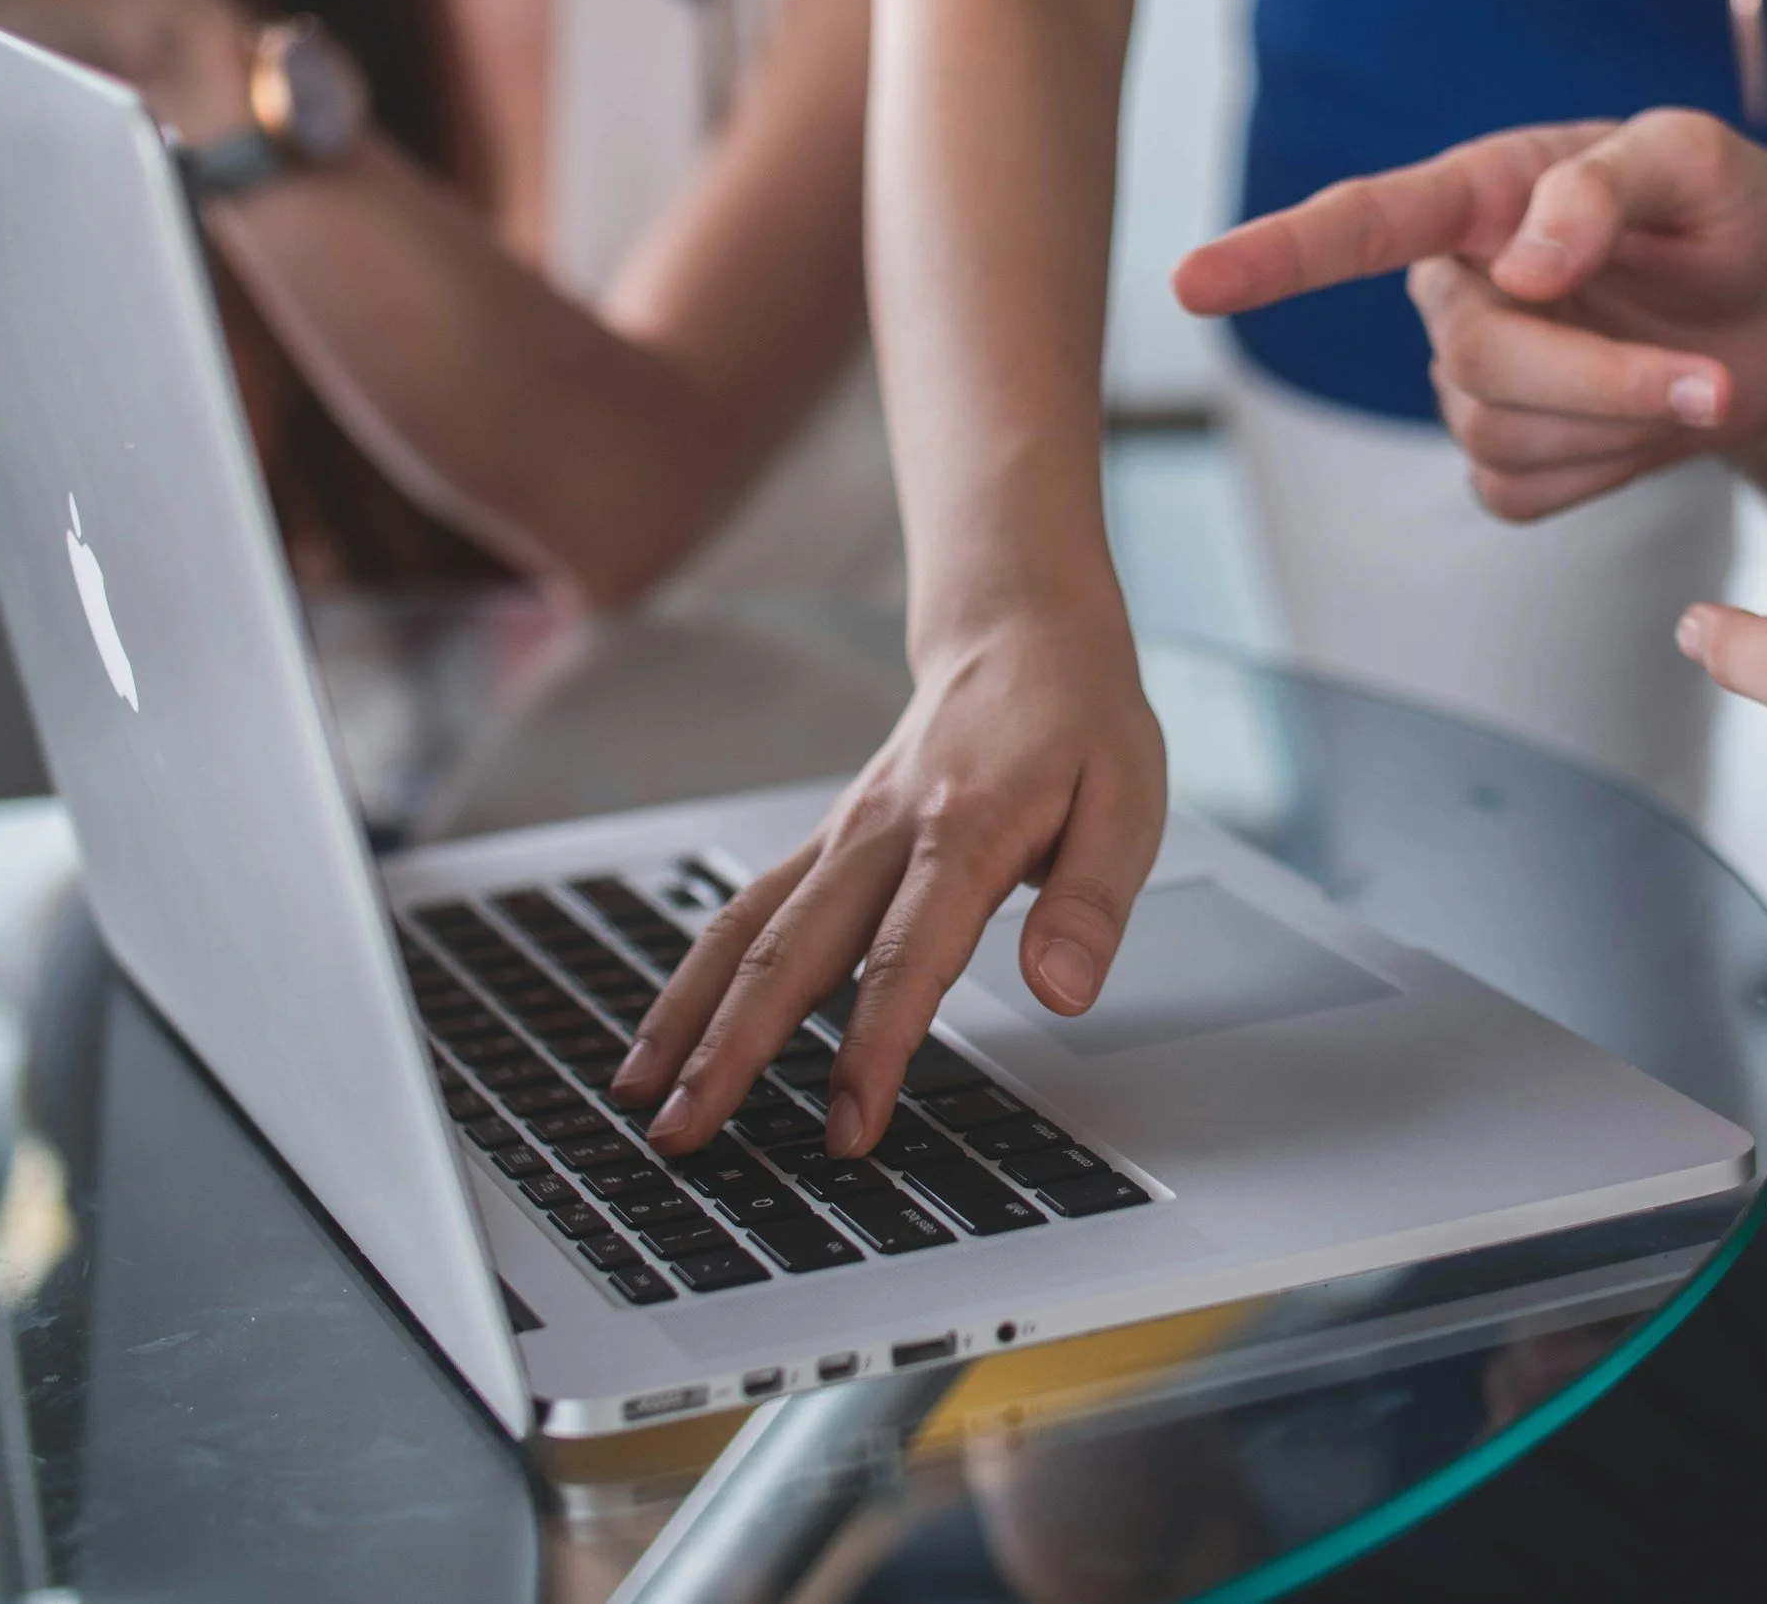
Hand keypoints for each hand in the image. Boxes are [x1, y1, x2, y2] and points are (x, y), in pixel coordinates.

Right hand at [613, 607, 1166, 1154]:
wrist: (1020, 631)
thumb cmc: (1080, 723)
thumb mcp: (1128, 803)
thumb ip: (1090, 903)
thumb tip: (1062, 992)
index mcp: (964, 830)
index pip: (906, 957)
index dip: (874, 1048)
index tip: (849, 1128)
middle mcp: (881, 834)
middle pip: (790, 951)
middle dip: (731, 1051)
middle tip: (685, 1135)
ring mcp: (842, 837)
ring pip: (745, 930)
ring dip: (688, 1017)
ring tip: (638, 1097)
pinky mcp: (826, 843)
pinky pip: (746, 909)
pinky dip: (697, 976)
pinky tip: (666, 1033)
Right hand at [1175, 109, 1766, 520]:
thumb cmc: (1726, 221)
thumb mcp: (1702, 163)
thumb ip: (1611, 184)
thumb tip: (1525, 264)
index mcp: (1480, 196)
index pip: (1359, 225)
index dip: (1273, 257)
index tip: (1192, 283)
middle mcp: (1456, 288)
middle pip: (1476, 359)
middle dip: (1600, 379)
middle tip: (1711, 380)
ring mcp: (1471, 382)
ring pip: (1500, 434)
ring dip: (1620, 421)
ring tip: (1696, 380)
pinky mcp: (1503, 461)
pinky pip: (1523, 493)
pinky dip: (1606, 471)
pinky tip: (1642, 426)